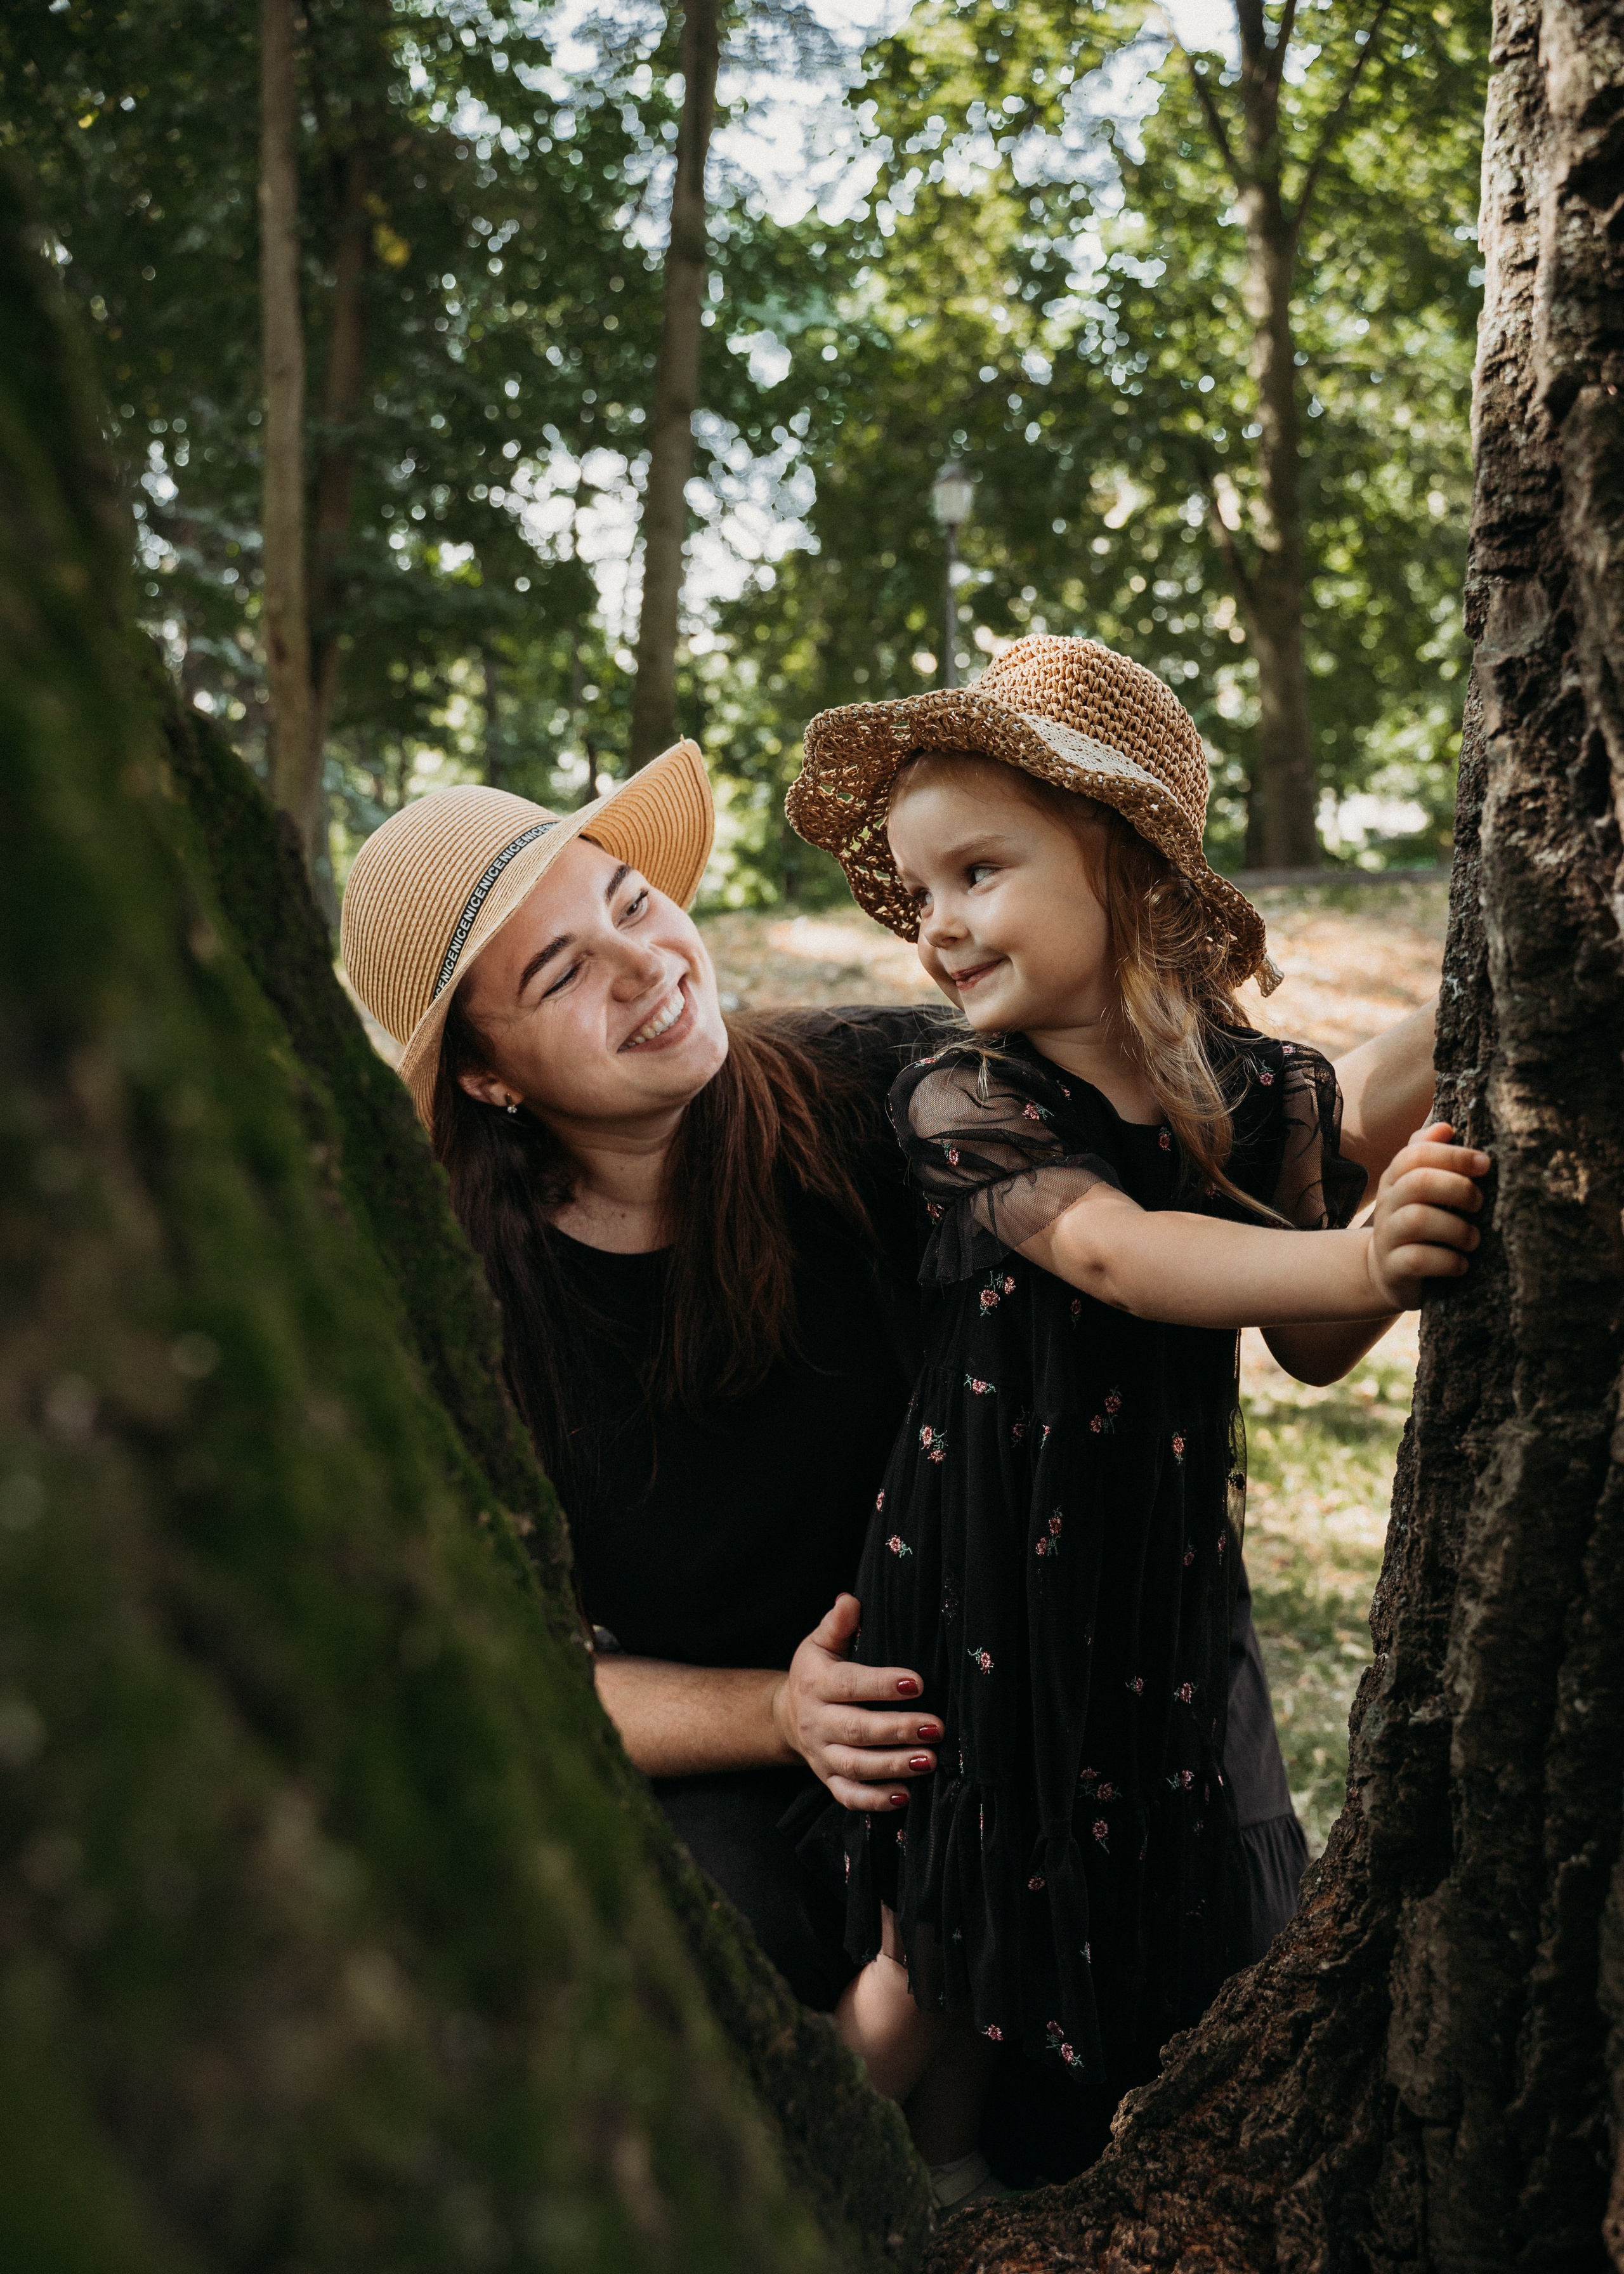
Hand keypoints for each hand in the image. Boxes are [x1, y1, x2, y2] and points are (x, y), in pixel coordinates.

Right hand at [772, 1594, 940, 1812]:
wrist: (787, 1714)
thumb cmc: (817, 1671)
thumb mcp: (820, 1643)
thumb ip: (837, 1624)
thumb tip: (850, 1600)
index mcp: (817, 1684)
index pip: (850, 1684)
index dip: (881, 1684)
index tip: (916, 1683)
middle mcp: (817, 1722)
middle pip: (857, 1730)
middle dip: (897, 1730)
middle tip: (936, 1728)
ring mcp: (822, 1754)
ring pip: (856, 1766)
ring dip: (893, 1766)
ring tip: (930, 1761)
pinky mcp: (828, 1779)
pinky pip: (848, 1795)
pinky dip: (874, 1800)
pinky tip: (904, 1797)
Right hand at [1364, 1120, 1489, 1309]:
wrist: (1387, 1272)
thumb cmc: (1416, 1222)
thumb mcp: (1418, 1187)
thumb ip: (1428, 1155)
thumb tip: (1445, 1127)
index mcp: (1395, 1178)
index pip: (1416, 1154)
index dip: (1453, 1155)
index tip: (1485, 1164)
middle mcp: (1387, 1204)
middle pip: (1419, 1182)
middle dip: (1458, 1188)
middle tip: (1478, 1204)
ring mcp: (1388, 1236)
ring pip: (1418, 1219)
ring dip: (1456, 1228)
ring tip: (1473, 1239)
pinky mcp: (1393, 1268)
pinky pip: (1418, 1260)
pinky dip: (1448, 1261)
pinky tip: (1461, 1264)